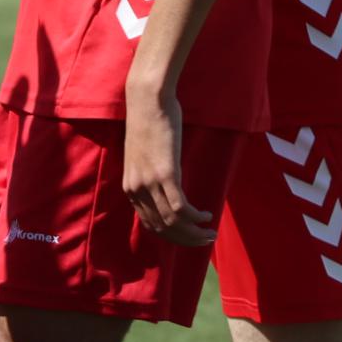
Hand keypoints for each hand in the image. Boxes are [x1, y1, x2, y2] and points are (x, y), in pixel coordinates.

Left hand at [121, 79, 213, 246]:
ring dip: (194, 233)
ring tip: (210, 232)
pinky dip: (196, 217)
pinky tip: (207, 215)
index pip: (150, 225)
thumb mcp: (145, 156)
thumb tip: (167, 186)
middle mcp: (137, 190)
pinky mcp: (166, 174)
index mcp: (131, 188)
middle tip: (205, 240)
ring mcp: (150, 183)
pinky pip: (181, 207)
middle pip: (162, 229)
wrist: (147, 100)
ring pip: (173, 222)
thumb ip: (152, 175)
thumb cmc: (150, 122)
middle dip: (186, 240)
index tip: (189, 236)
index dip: (172, 236)